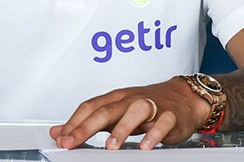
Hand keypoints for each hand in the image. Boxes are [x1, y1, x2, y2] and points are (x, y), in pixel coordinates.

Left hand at [49, 77, 208, 149]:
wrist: (184, 97)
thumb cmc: (146, 105)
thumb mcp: (115, 112)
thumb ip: (88, 121)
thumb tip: (59, 132)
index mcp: (115, 98)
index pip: (90, 107)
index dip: (74, 122)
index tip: (61, 139)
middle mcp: (130, 100)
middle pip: (106, 110)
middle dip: (87, 127)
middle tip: (73, 142)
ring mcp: (151, 106)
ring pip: (134, 112)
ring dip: (121, 129)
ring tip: (110, 146)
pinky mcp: (170, 115)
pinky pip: (162, 123)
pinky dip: (154, 134)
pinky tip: (145, 146)